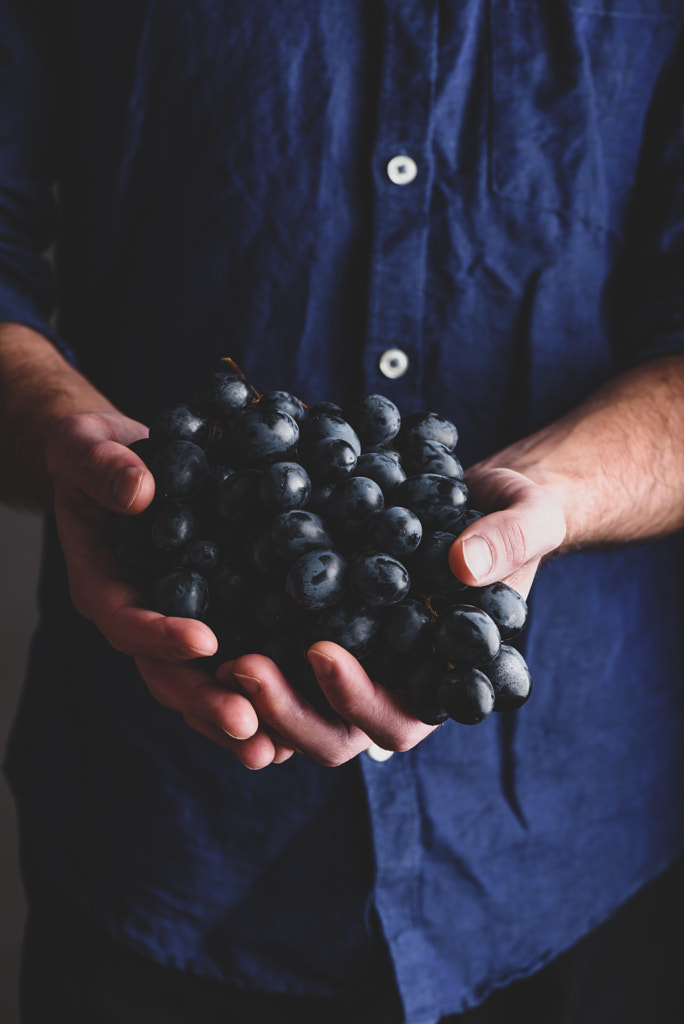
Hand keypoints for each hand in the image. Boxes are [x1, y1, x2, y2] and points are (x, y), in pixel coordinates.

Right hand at [45, 410, 288, 765]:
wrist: (121, 465)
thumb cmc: (96, 453)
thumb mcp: (85, 445)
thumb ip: (105, 468)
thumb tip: (141, 491)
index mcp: (102, 585)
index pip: (126, 621)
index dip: (159, 634)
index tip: (204, 638)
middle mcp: (136, 617)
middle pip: (164, 674)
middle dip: (204, 700)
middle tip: (248, 723)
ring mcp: (171, 627)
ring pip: (196, 685)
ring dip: (232, 716)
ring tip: (274, 746)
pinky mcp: (209, 621)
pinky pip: (227, 667)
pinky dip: (255, 695)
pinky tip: (291, 722)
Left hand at [212, 465, 565, 769]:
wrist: (480, 496)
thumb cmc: (516, 517)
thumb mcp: (525, 518)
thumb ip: (509, 541)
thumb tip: (468, 563)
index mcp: (441, 682)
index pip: (400, 720)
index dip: (358, 699)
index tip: (321, 652)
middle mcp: (391, 686)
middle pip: (332, 734)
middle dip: (286, 707)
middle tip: (241, 663)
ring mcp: (351, 663)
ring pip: (293, 708)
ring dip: (252, 693)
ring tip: (212, 649)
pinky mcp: (317, 627)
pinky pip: (276, 653)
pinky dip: (242, 647)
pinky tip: (203, 618)